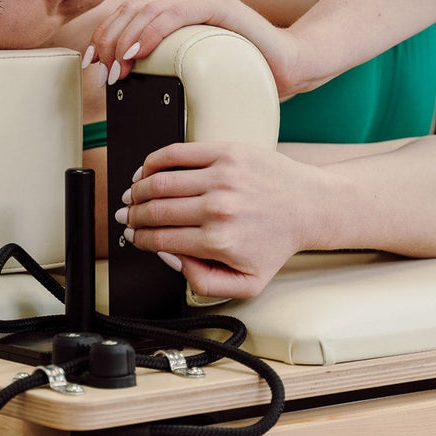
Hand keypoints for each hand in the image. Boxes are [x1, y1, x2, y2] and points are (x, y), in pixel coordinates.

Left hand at [86, 0, 306, 98]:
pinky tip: (140, 52)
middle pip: (132, 12)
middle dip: (109, 42)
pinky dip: (153, 33)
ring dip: (125, 41)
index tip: (92, 62)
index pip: (129, 15)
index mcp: (178, 10)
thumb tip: (126, 83)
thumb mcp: (194, 70)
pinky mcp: (221, 5)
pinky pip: (177, 14)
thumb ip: (167, 66)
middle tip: (102, 72)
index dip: (104, 35)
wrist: (292, 66)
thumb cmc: (245, 72)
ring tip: (117, 68)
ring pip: (149, 11)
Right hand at [118, 141, 326, 298]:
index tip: (133, 235)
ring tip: (133, 193)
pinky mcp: (226, 152)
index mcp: (219, 242)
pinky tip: (146, 169)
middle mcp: (218, 208)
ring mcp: (222, 177)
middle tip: (127, 215)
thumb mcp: (247, 283)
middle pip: (154, 210)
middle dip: (133, 215)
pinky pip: (177, 153)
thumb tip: (172, 259)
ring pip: (160, 182)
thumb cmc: (277, 241)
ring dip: (138, 189)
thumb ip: (203, 282)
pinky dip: (153, 161)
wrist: (309, 206)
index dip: (139, 238)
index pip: (161, 239)